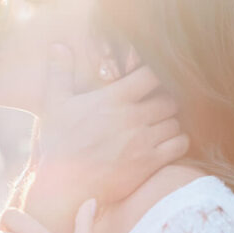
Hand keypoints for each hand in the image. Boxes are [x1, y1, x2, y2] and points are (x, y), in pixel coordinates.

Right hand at [34, 45, 188, 212]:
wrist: (64, 187)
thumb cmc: (57, 145)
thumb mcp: (53, 105)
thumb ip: (59, 72)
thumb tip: (58, 45)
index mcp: (113, 99)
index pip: (151, 74)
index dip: (155, 73)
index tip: (149, 79)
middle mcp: (133, 117)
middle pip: (169, 98)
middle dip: (165, 98)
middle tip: (157, 103)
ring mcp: (144, 141)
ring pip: (176, 121)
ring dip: (171, 120)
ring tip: (160, 122)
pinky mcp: (150, 163)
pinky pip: (180, 145)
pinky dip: (179, 140)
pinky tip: (167, 141)